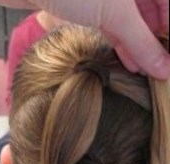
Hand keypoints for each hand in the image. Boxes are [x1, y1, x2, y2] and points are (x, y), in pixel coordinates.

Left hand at [41, 0, 169, 76]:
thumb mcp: (116, 14)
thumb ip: (142, 42)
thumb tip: (164, 69)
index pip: (168, 2)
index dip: (169, 29)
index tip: (168, 60)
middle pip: (152, 7)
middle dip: (155, 38)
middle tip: (159, 69)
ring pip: (132, 16)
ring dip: (139, 43)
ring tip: (145, 71)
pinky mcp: (87, 1)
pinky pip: (113, 20)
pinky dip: (121, 39)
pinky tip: (127, 61)